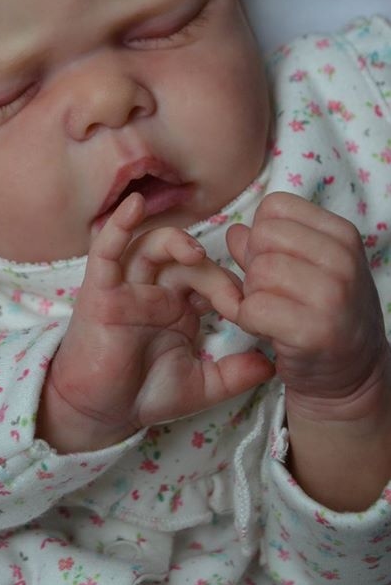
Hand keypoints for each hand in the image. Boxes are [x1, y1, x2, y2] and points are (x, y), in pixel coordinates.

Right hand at [38, 193, 273, 452]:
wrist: (100, 413)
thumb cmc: (144, 393)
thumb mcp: (201, 386)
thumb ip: (235, 374)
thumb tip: (271, 365)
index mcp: (178, 305)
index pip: (209, 277)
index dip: (231, 286)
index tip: (252, 310)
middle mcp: (154, 289)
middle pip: (185, 260)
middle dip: (212, 274)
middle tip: (232, 301)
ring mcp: (126, 287)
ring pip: (150, 246)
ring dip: (174, 241)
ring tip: (194, 252)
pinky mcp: (99, 290)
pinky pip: (106, 251)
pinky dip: (118, 225)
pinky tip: (134, 206)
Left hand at [226, 191, 390, 508]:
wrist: (350, 378)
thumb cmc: (321, 315)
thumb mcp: (304, 268)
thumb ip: (265, 245)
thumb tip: (234, 231)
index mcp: (342, 234)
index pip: (276, 206)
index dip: (260, 233)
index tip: (273, 260)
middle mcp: (343, 260)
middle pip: (263, 236)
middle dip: (253, 263)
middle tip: (267, 291)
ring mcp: (333, 296)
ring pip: (258, 271)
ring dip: (250, 294)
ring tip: (269, 311)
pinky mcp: (315, 332)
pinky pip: (254, 308)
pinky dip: (248, 320)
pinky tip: (265, 329)